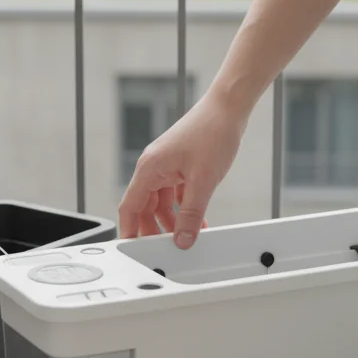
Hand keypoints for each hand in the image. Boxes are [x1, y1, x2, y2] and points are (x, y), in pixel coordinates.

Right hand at [118, 91, 246, 248]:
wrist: (228, 108)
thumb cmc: (212, 133)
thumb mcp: (202, 182)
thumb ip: (191, 214)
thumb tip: (183, 239)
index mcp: (150, 168)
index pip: (129, 207)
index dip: (129, 230)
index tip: (133, 249)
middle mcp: (154, 166)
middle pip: (144, 206)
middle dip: (153, 228)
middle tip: (164, 247)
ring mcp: (167, 164)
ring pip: (161, 201)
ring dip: (172, 219)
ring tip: (185, 236)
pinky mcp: (180, 163)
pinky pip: (175, 192)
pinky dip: (184, 207)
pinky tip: (198, 219)